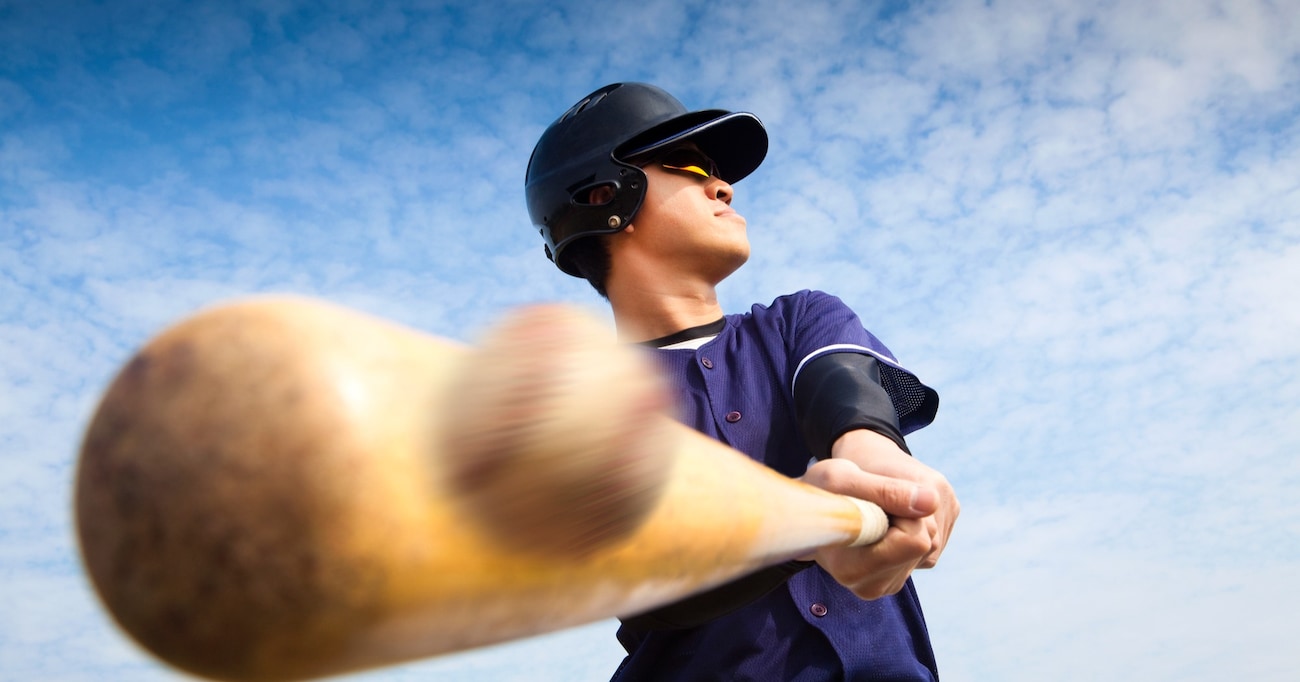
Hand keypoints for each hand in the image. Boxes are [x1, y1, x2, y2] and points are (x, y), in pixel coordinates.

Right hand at [799, 430, 958, 598]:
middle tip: (872, 505)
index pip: (914, 540)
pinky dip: (913, 527)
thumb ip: (885, 490)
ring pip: (932, 543)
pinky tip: (885, 523)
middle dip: (907, 515)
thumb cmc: (821, 491)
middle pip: (927, 541)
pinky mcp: (899, 578)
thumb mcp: (842, 477)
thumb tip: (931, 501)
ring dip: (911, 519)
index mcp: (852, 569)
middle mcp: (871, 586)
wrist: (813, 509)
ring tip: (875, 514)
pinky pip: (931, 547)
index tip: (873, 500)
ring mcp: (887, 584)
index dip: (902, 510)